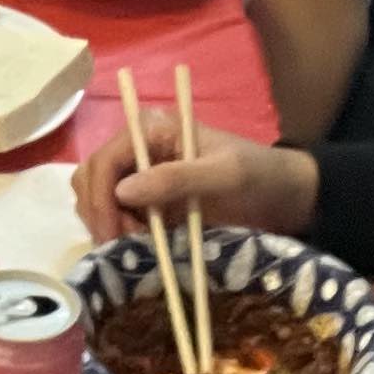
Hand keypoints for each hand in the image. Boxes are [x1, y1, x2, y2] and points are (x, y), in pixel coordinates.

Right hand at [69, 106, 317, 244]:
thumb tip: (123, 191)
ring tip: (137, 245)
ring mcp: (140, 173)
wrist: (282, 197)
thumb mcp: (224, 175)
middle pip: (91, 178)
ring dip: (107, 223)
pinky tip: (143, 244)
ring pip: (96, 197)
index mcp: (152, 128)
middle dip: (100, 212)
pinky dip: (119, 231)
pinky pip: (115, 214)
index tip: (111, 235)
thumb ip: (176, 179)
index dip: (101, 198)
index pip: (105, 161)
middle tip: (123, 245)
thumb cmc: (258, 176)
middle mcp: (138, 146)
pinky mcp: (147, 199)